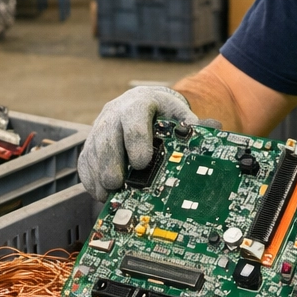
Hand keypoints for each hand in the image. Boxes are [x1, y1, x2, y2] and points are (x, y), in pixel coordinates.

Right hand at [79, 86, 195, 200]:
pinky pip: (85, 161)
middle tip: (117, 184)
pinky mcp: (90, 143)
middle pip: (106, 138)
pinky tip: (99, 193)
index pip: (133, 120)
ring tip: (108, 194)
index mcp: (138, 104)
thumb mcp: (177, 112)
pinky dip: (90, 179)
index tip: (142, 163)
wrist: (139, 101)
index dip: (136, 141)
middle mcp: (114, 114)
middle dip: (110, 163)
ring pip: (93, 152)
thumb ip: (191, 125)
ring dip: (99, 175)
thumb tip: (212, 133)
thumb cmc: (161, 112)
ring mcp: (99, 128)